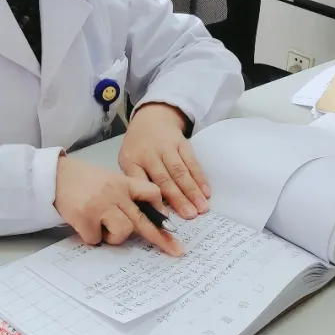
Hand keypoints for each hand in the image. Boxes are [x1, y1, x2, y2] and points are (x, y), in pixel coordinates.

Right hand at [54, 153, 182, 255]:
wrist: (55, 177)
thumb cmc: (84, 182)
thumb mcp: (109, 181)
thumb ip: (126, 195)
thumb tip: (145, 220)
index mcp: (123, 182)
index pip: (151, 191)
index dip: (160, 208)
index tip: (168, 222)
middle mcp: (115, 192)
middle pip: (142, 219)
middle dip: (160, 238)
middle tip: (175, 250)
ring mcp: (100, 204)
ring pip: (123, 232)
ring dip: (114, 237)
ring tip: (102, 227)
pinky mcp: (85, 217)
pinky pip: (97, 239)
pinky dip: (92, 237)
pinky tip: (84, 225)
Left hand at [118, 103, 209, 219]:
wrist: (151, 117)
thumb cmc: (138, 146)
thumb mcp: (128, 160)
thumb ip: (135, 182)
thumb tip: (149, 211)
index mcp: (131, 160)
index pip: (140, 181)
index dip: (152, 199)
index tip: (163, 217)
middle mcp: (149, 153)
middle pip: (164, 178)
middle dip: (178, 198)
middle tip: (189, 216)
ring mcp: (167, 147)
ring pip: (180, 171)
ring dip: (192, 191)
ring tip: (201, 208)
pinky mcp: (182, 143)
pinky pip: (192, 161)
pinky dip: (200, 177)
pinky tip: (206, 192)